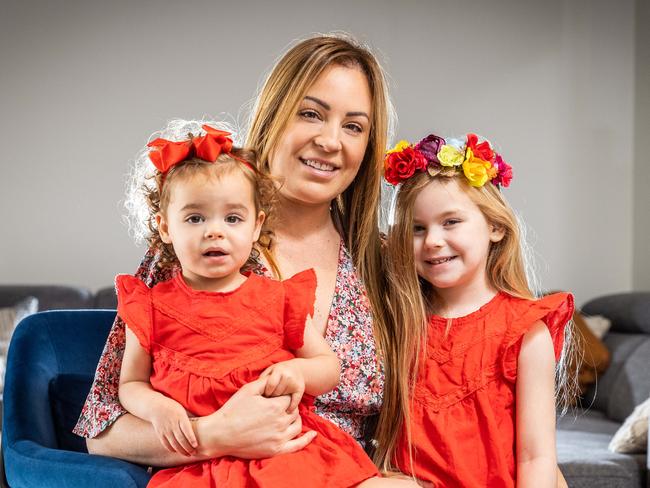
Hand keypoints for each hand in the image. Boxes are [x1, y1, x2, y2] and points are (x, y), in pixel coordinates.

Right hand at [149, 396, 197, 455]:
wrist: (155, 407)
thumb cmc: (173, 408)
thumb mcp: (182, 410)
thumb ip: (188, 419)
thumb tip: (201, 425)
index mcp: (180, 417)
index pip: (187, 430)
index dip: (191, 438)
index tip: (196, 445)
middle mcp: (172, 424)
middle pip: (181, 439)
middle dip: (188, 448)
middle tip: (194, 453)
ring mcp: (165, 430)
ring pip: (174, 444)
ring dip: (181, 451)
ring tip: (188, 454)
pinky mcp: (160, 434)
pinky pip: (166, 444)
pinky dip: (171, 449)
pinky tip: (177, 451)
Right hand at [195, 378, 315, 458]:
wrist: (220, 434)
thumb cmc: (233, 410)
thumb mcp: (248, 390)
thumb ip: (266, 382)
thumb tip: (276, 377)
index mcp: (275, 406)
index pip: (289, 398)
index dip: (283, 396)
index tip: (276, 397)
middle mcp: (280, 422)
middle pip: (294, 411)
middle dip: (289, 407)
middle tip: (278, 407)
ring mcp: (279, 437)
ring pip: (297, 426)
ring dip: (295, 419)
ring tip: (287, 416)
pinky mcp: (276, 450)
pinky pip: (297, 445)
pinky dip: (306, 439)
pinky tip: (312, 434)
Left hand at [259, 360, 304, 411]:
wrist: (296, 369)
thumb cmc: (278, 372)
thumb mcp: (270, 371)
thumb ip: (262, 379)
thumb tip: (255, 393)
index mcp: (279, 370)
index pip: (271, 385)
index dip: (266, 392)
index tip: (264, 396)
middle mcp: (288, 376)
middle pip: (277, 392)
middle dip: (272, 397)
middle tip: (270, 400)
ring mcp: (294, 383)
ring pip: (284, 398)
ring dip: (279, 402)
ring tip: (276, 401)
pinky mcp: (300, 389)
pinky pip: (294, 402)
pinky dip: (290, 408)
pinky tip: (286, 411)